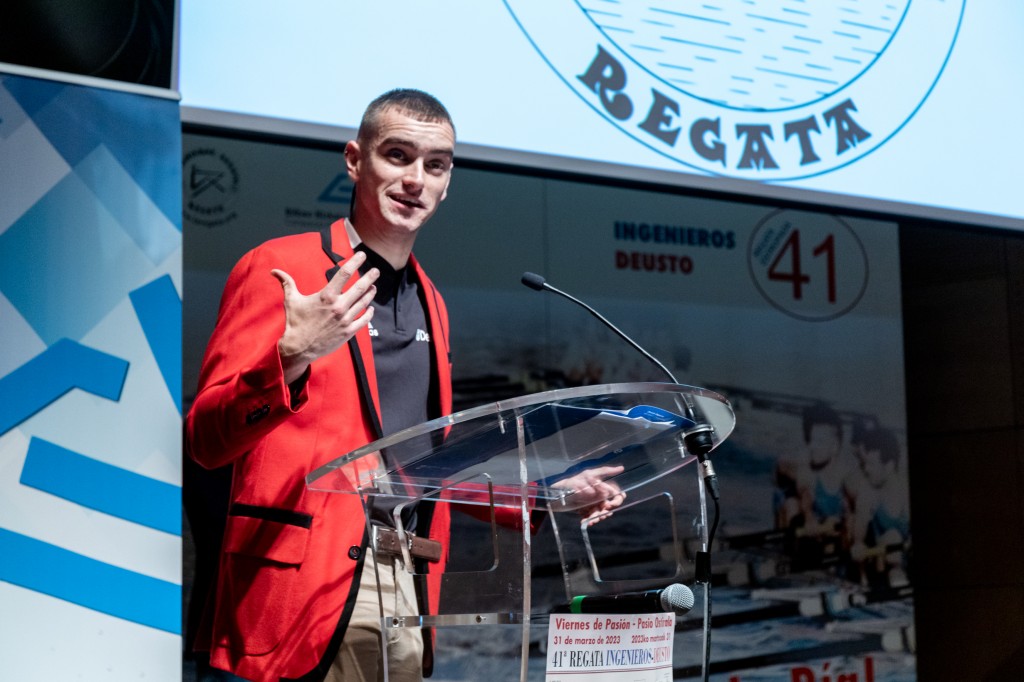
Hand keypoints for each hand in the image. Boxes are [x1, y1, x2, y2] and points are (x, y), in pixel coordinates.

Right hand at [274, 251, 378, 383]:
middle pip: (360, 288)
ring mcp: (345, 319)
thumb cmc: (295, 323)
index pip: (344, 274)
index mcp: (327, 296)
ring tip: (374, 287)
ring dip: (370, 293)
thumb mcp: (291, 300)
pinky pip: (364, 320)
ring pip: (364, 303)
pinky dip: (369, 313)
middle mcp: (339, 306)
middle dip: (370, 277)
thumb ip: (287, 283)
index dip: (355, 262)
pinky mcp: (348, 332)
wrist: (299, 347)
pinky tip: (371, 308)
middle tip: (376, 271)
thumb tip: (274, 271)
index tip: (361, 255)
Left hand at [551, 464, 626, 522]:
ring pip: (600, 514)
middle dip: (605, 513)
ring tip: (590, 521)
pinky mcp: (587, 512)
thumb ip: (605, 472)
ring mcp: (594, 506)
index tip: (608, 505)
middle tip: (599, 516)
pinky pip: (591, 518)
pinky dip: (588, 520)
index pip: (618, 496)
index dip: (616, 502)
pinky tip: (584, 522)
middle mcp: (602, 498)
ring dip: (596, 518)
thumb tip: (621, 468)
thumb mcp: (589, 474)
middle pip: (610, 508)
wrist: (559, 491)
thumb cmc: (575, 480)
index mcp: (605, 489)